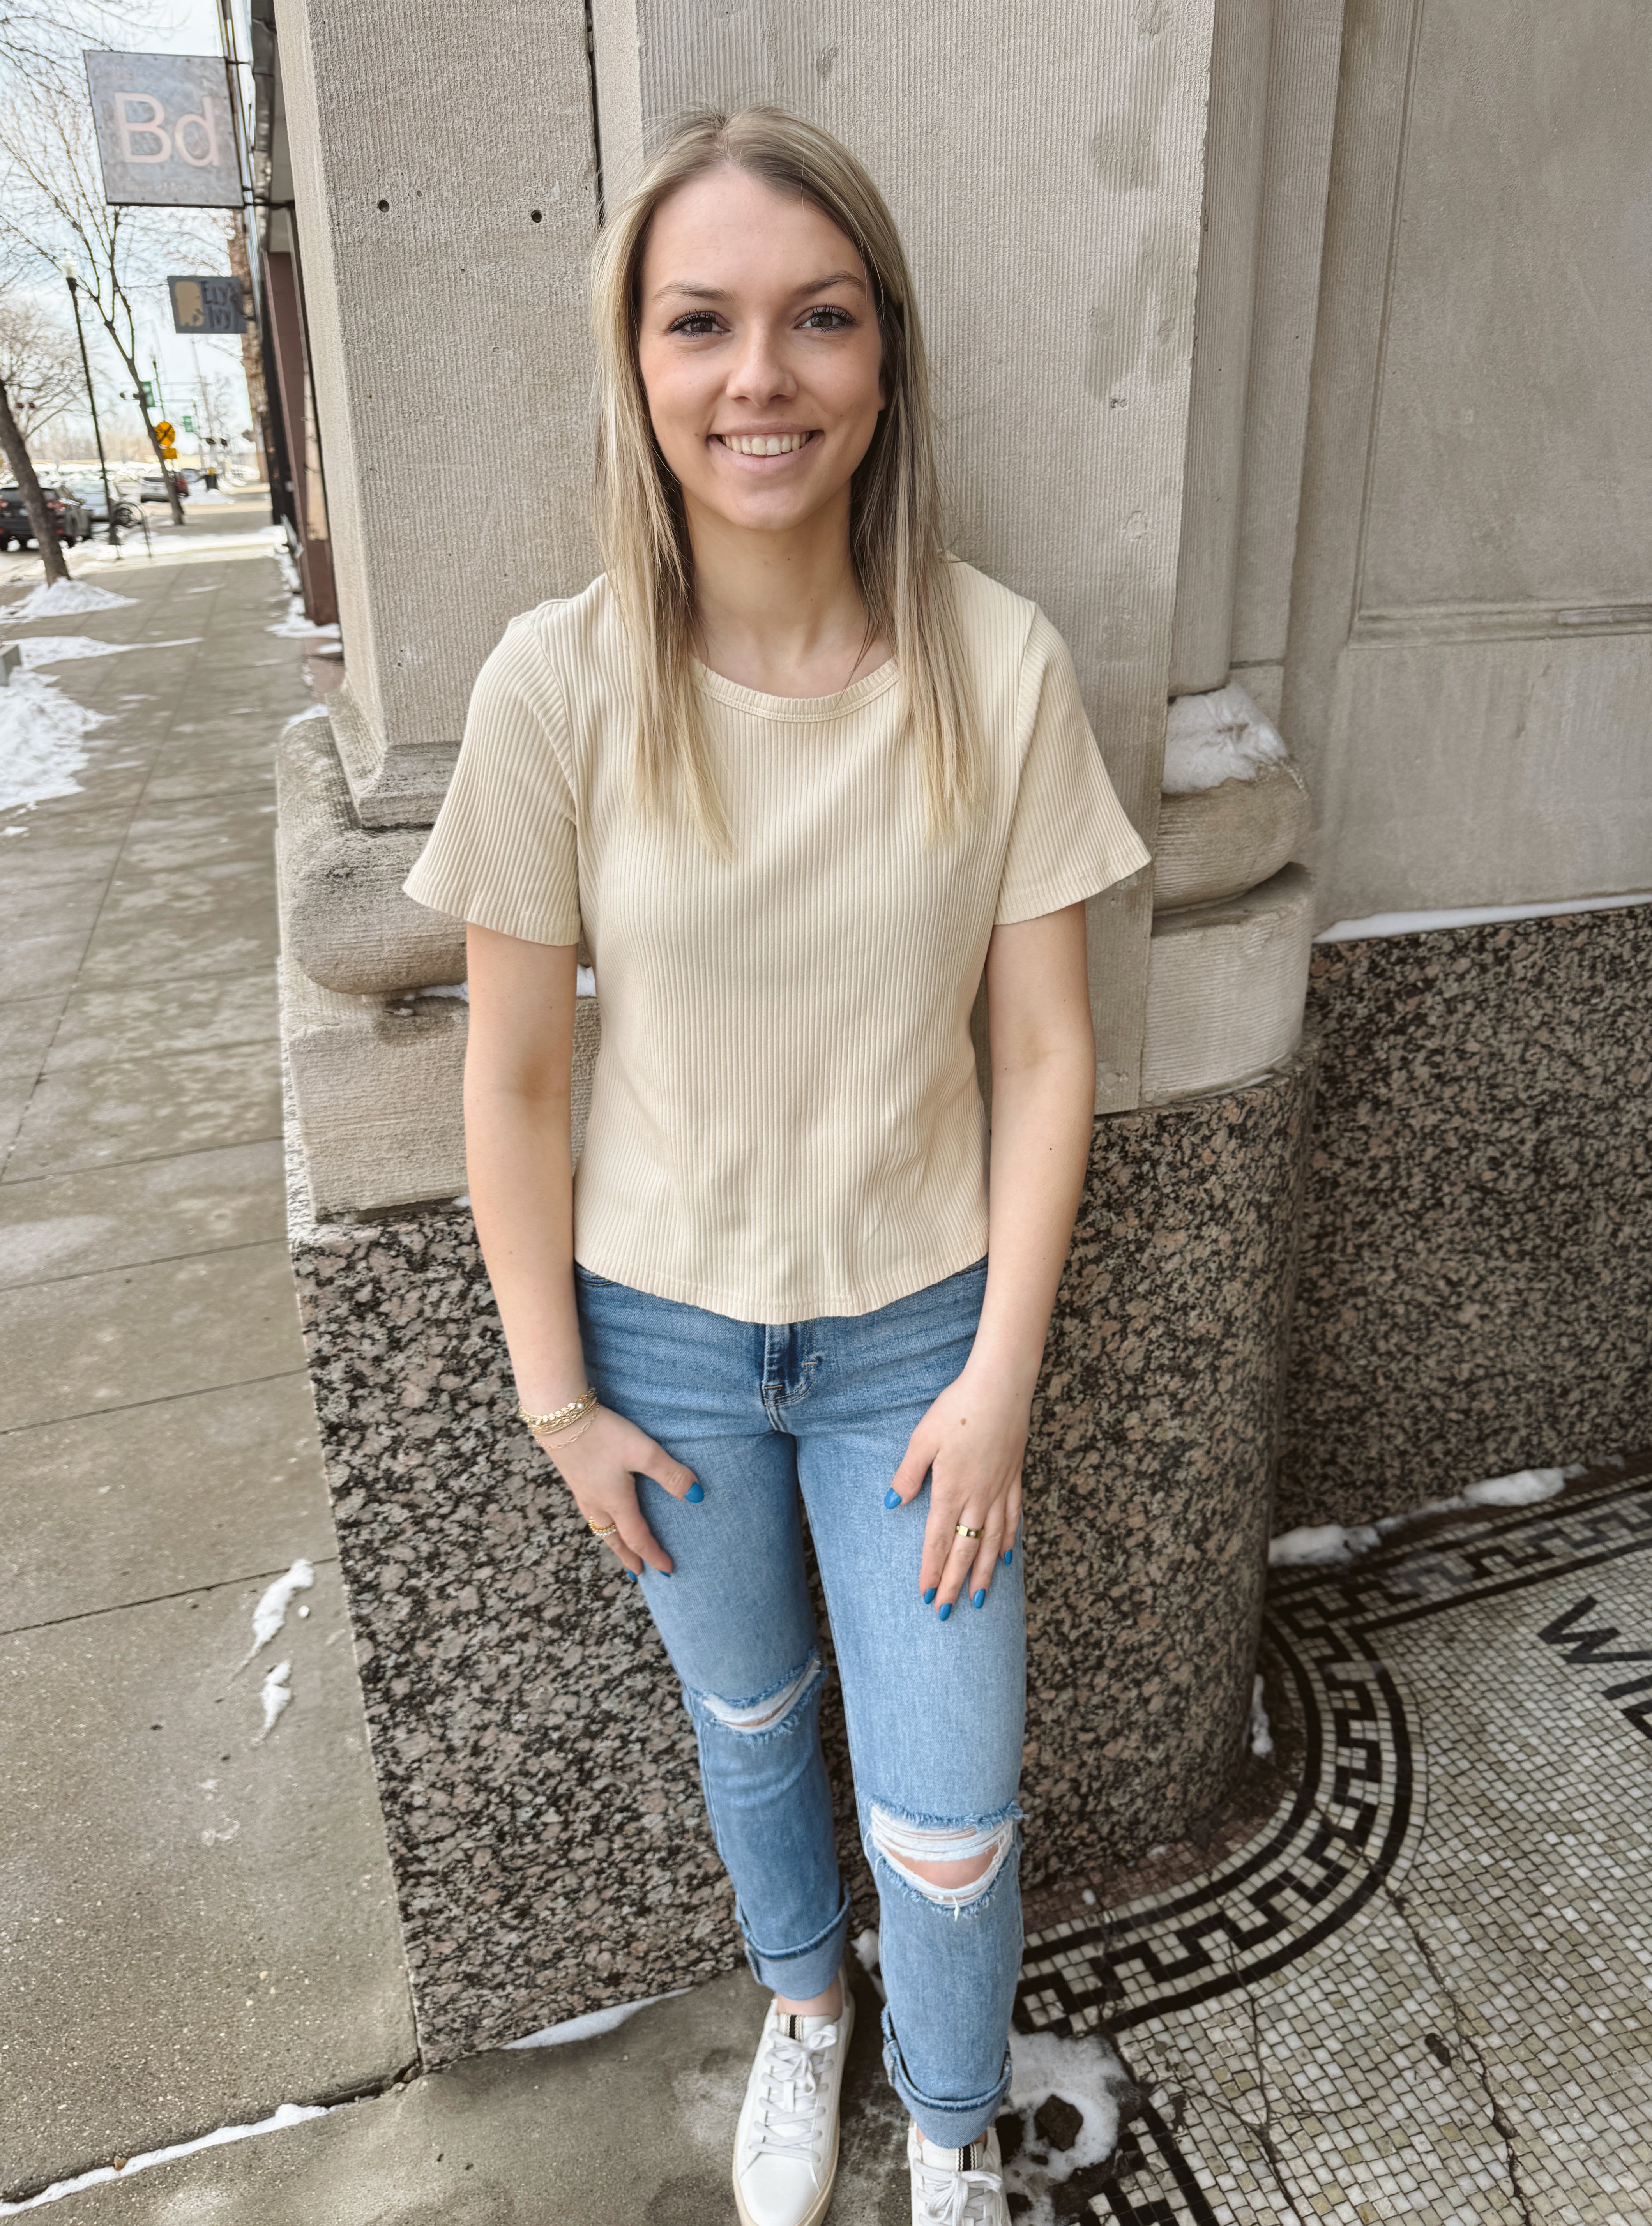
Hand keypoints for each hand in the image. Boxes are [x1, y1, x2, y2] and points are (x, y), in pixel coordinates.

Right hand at [534, 1405, 699, 1575]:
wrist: (559, 1416)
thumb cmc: (603, 1434)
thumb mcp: (643, 1452)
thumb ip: (670, 1474)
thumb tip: (696, 1496)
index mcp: (616, 1502)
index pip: (638, 1538)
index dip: (654, 1555)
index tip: (668, 1570)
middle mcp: (596, 1503)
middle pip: (614, 1539)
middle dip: (628, 1557)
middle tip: (637, 1574)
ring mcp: (582, 1491)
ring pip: (599, 1527)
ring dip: (612, 1542)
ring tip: (618, 1548)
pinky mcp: (574, 1477)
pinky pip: (589, 1513)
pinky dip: (599, 1524)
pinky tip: (598, 1512)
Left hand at [886, 1365, 1025, 1615]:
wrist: (1001, 1386)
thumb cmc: (958, 1409)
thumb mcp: (923, 1438)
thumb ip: (908, 1473)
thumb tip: (892, 1503)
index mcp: (952, 1489)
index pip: (939, 1540)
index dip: (933, 1570)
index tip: (925, 1596)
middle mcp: (979, 1496)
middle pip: (966, 1550)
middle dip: (955, 1584)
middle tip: (946, 1613)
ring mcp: (1000, 1489)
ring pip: (992, 1542)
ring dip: (984, 1574)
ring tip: (979, 1600)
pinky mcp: (1014, 1478)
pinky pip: (1013, 1520)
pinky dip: (1009, 1543)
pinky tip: (1006, 1559)